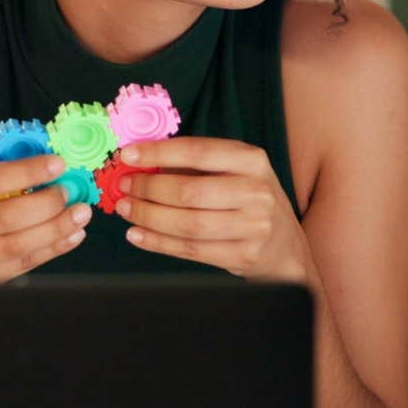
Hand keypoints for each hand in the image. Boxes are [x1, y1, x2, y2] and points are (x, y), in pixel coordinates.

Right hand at [0, 155, 89, 282]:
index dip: (28, 171)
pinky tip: (70, 236)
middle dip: (46, 204)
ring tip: (79, 215)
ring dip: (55, 229)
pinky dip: (51, 250)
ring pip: (15, 245)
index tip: (58, 164)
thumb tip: (51, 166)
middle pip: (5, 216)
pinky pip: (21, 265)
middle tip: (69, 193)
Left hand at [113, 137, 312, 280]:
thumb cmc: (248, 200)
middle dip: (148, 189)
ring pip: (187, 224)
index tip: (128, 154)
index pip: (198, 151)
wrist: (283, 244)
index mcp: (252, 160)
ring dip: (148, 216)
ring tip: (126, 209)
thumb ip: (193, 164)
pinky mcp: (244, 255)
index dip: (158, 152)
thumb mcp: (234, 172)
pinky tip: (138, 234)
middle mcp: (257, 191)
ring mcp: (254, 226)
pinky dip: (158, 243)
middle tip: (124, 186)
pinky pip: (190, 250)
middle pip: (189, 191)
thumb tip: (141, 159)